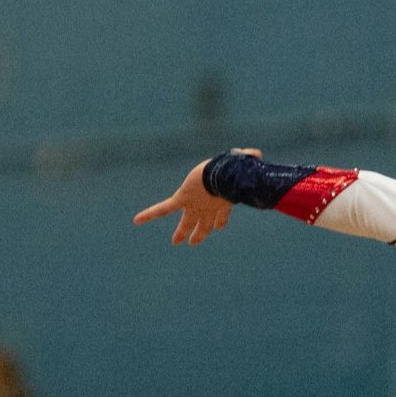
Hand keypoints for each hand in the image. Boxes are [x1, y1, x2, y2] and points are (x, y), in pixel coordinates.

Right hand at [132, 147, 260, 245]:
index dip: (221, 220)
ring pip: (186, 224)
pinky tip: (137, 220)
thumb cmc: (231, 170)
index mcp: (221, 201)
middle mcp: (207, 207)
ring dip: (182, 233)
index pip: (221, 214)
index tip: (220, 226)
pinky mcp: (181, 200)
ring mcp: (194, 206)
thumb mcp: (239, 162)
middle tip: (193, 242)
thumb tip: (258, 154)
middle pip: (203, 224)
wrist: (220, 177)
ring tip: (177, 242)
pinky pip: (162, 209)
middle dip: (199, 233)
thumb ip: (247, 158)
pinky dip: (149, 214)